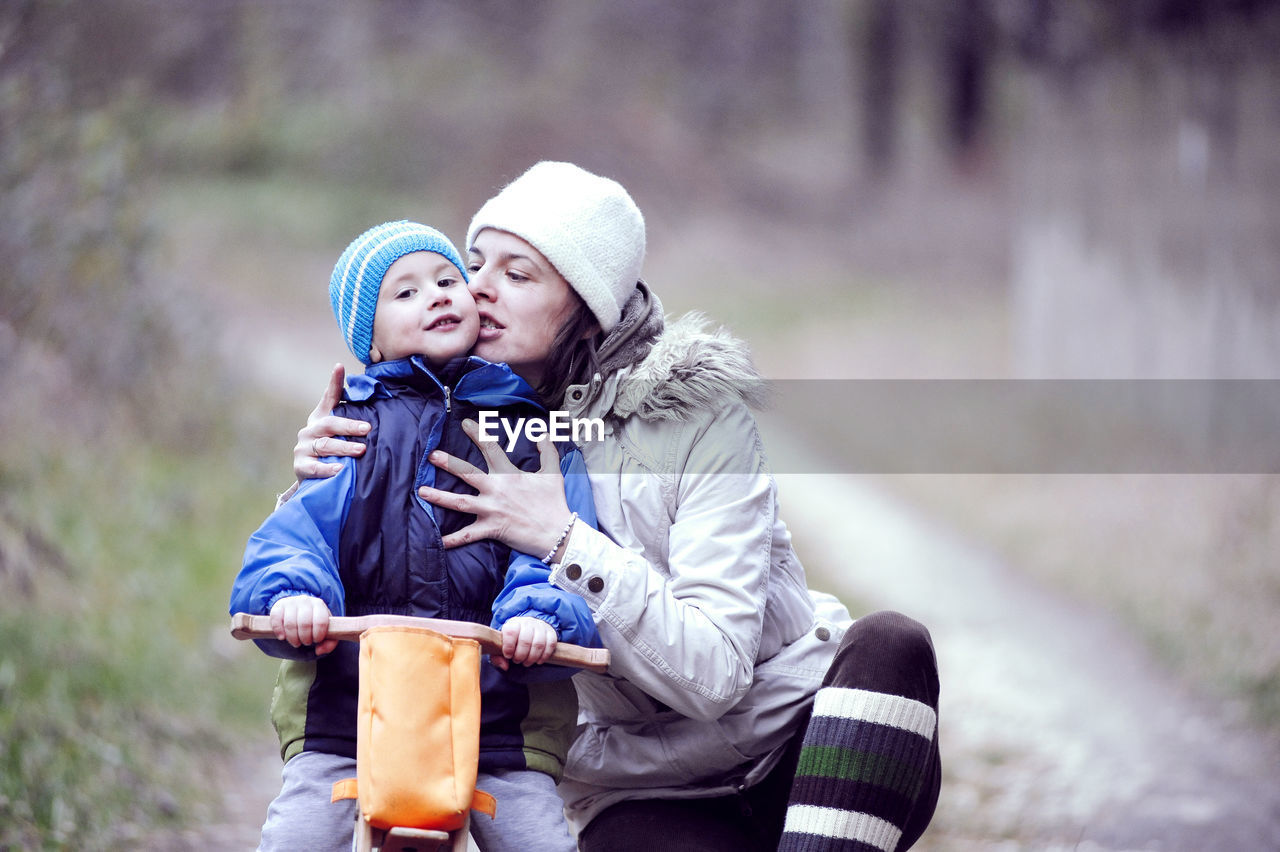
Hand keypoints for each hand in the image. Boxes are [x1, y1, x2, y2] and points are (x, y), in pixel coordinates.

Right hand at [269, 594, 337, 655]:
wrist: (297, 609)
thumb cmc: (313, 622)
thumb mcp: (325, 630)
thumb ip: (330, 643)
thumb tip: (319, 651)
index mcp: (319, 605)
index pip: (320, 621)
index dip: (318, 635)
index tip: (316, 640)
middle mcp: (305, 601)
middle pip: (304, 624)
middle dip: (305, 638)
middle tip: (306, 643)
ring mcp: (290, 603)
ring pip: (290, 624)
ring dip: (293, 638)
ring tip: (296, 642)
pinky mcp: (277, 607)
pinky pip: (276, 620)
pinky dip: (279, 631)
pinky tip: (282, 637)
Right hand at [293, 363, 369, 480]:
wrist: (314, 479)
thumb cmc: (334, 452)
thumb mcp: (341, 434)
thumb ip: (353, 419)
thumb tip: (379, 399)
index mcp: (321, 417)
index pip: (329, 397)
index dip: (334, 382)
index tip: (340, 367)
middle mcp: (310, 429)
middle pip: (330, 424)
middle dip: (349, 426)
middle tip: (367, 428)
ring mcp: (304, 448)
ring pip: (326, 446)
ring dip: (344, 447)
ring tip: (361, 450)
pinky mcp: (301, 466)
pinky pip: (314, 468)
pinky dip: (327, 469)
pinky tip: (340, 469)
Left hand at [418, 419, 573, 556]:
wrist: (557, 532)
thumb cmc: (554, 503)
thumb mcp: (553, 472)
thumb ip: (548, 451)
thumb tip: (543, 433)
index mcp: (509, 474)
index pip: (490, 448)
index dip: (477, 433)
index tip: (465, 423)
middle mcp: (496, 489)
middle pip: (467, 472)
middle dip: (448, 463)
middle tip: (431, 455)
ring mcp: (492, 509)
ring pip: (459, 502)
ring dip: (439, 497)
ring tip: (421, 491)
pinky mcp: (491, 528)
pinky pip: (468, 535)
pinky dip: (452, 539)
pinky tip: (437, 541)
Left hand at [492, 616, 557, 669]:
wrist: (528, 627)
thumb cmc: (513, 639)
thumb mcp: (501, 645)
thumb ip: (497, 657)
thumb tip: (504, 666)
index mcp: (513, 624)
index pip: (511, 632)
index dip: (509, 646)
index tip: (508, 655)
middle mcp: (527, 623)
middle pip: (525, 640)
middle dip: (521, 655)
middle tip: (517, 661)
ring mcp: (540, 627)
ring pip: (538, 643)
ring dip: (532, 657)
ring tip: (527, 662)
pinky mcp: (551, 632)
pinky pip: (550, 645)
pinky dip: (544, 656)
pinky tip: (538, 661)